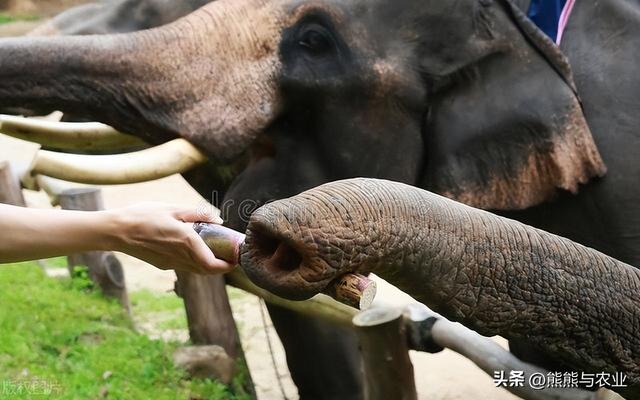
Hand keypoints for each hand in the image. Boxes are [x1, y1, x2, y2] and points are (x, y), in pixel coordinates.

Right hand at [104, 203, 234, 273]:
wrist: (116, 231)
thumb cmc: (144, 215)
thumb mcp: (173, 208)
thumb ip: (198, 214)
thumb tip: (219, 220)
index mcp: (186, 242)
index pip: (213, 264)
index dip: (228, 265)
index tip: (236, 258)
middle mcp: (180, 257)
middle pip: (207, 271)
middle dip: (222, 267)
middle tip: (230, 257)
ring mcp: (170, 263)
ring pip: (196, 270)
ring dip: (209, 264)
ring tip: (216, 251)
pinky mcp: (162, 264)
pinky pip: (184, 266)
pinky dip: (195, 261)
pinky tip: (193, 248)